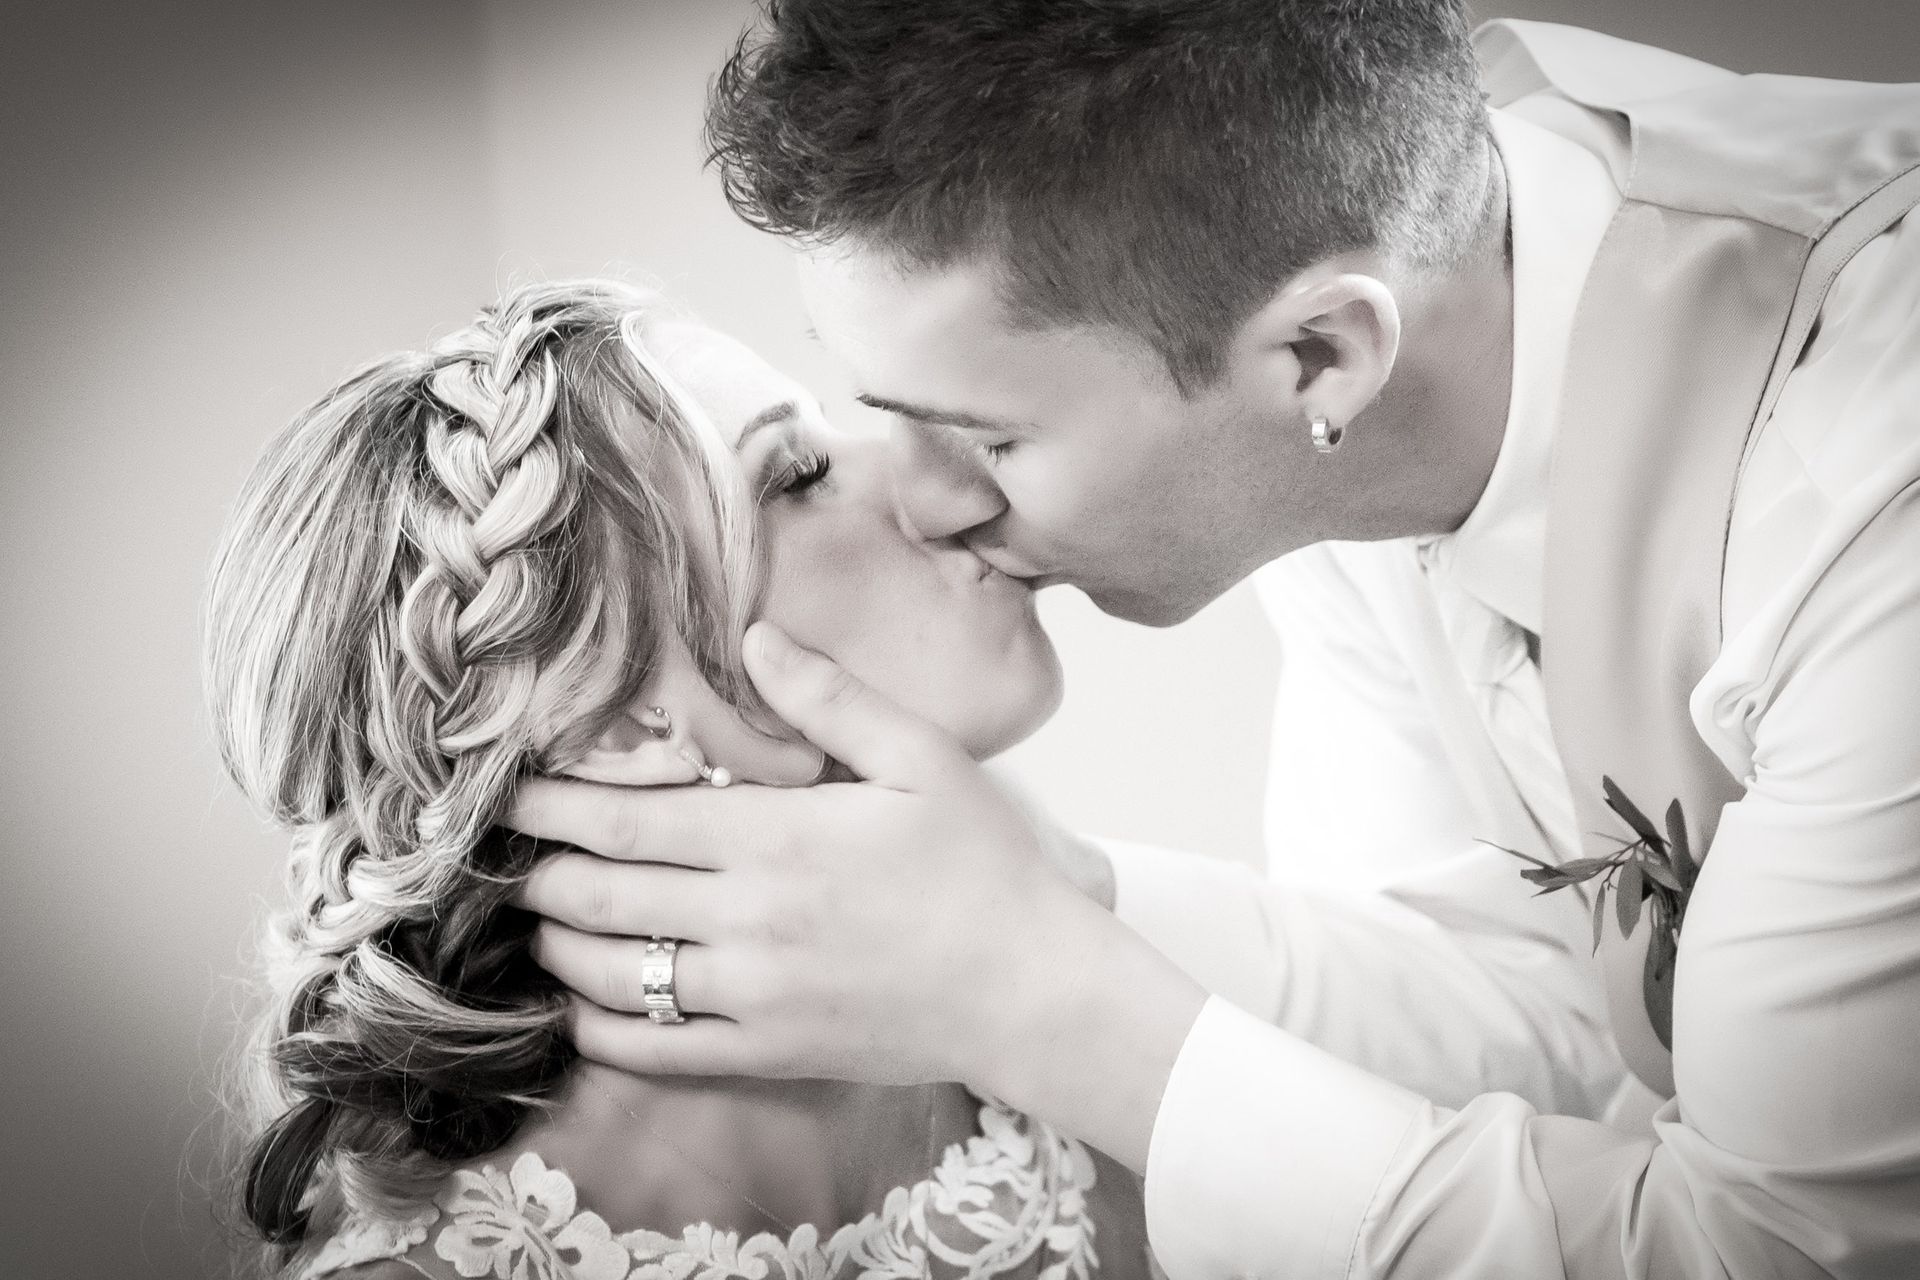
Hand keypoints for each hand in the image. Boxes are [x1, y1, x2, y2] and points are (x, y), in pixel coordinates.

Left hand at [511, 622, 1136, 1097]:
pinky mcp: (766, 1052)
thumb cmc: (983, 866)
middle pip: (598, 896)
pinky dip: (598, 1030)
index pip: (626, 817)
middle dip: (537, 873)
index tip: (507, 791)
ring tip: (536, 920)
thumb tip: (755, 636)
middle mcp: (747, 918)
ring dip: (555, 946)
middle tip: (505, 855)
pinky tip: (579, 1008)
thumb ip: (830, 699)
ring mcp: (752, 994)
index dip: (551, 805)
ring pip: (611, 974)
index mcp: (776, 836)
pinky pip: (654, 1049)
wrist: (1031, 989)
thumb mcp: (921, 759)